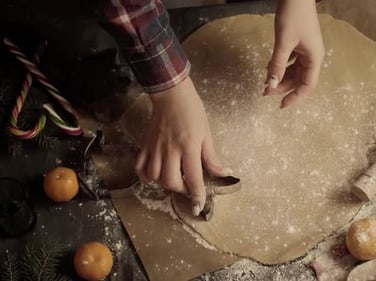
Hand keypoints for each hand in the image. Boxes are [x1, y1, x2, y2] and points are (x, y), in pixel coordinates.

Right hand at [135, 77, 228, 215]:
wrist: (171, 95)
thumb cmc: (192, 112)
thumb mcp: (206, 134)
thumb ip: (212, 157)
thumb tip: (224, 173)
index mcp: (188, 147)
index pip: (194, 178)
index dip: (197, 195)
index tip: (198, 208)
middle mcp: (170, 150)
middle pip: (171, 181)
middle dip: (181, 190)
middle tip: (189, 186)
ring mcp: (155, 148)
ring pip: (154, 177)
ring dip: (164, 183)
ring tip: (174, 178)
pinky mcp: (145, 145)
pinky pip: (140, 167)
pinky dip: (146, 175)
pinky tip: (155, 174)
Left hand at [264, 0, 324, 107]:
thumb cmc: (293, 16)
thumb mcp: (283, 43)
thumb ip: (277, 65)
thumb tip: (271, 85)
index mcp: (314, 58)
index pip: (307, 85)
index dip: (295, 97)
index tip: (281, 105)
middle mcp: (312, 56)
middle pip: (299, 79)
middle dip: (283, 87)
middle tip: (265, 92)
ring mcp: (306, 50)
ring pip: (293, 70)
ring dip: (280, 77)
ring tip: (265, 81)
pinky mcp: (299, 43)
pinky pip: (290, 60)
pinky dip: (280, 66)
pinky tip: (269, 68)